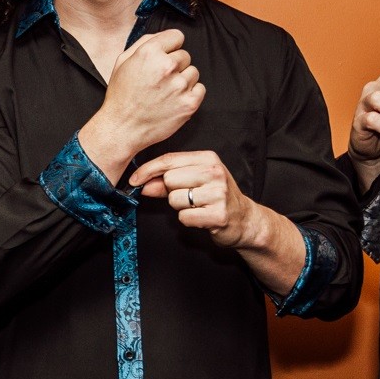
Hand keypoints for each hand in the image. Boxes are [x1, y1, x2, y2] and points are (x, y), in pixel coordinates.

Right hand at [80, 30, 204, 176]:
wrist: (123, 128)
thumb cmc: (121, 96)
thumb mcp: (123, 62)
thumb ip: (144, 43)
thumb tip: (163, 37)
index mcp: (150, 52)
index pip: (177, 36)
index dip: (170, 46)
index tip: (165, 56)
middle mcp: (167, 66)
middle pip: (185, 55)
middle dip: (175, 65)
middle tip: (160, 80)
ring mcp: (180, 85)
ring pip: (193, 72)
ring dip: (183, 80)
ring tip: (166, 92)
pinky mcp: (189, 103)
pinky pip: (200, 88)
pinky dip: (190, 94)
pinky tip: (174, 100)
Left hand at [130, 150, 266, 249]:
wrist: (246, 219)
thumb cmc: (216, 197)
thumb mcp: (194, 182)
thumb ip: (166, 182)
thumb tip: (141, 184)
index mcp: (208, 158)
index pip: (169, 160)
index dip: (147, 170)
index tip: (134, 180)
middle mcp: (214, 172)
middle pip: (169, 179)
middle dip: (171, 191)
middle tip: (189, 197)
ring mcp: (218, 193)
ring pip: (175, 199)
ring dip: (180, 207)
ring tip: (198, 207)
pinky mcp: (218, 214)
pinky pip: (184, 217)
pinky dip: (188, 220)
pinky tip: (202, 217)